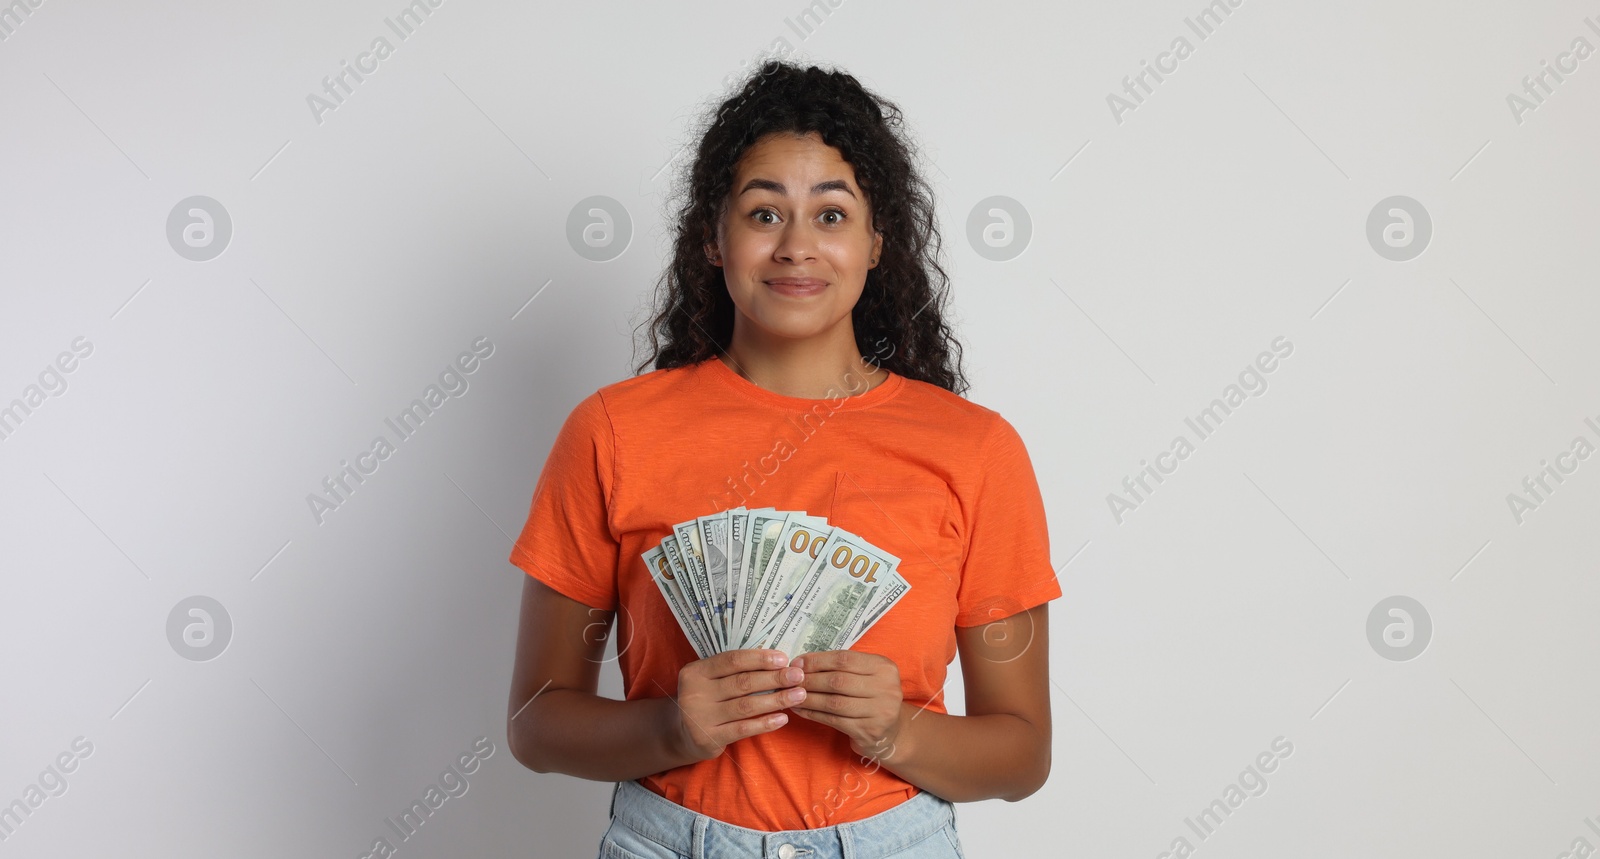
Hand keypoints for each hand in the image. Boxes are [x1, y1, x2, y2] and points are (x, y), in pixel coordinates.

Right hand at [671, 648, 805, 762]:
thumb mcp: (711, 680)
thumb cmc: (707, 700)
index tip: (784, 659)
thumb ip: (735, 671)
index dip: (760, 659)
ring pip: (745, 706)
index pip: (732, 660)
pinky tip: (783, 718)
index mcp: (696, 671)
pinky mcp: (709, 738)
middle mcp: (695, 693)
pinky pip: (743, 728)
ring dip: (776, 699)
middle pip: (742, 682)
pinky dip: (765, 723)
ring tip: (798, 695)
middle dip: (774, 678)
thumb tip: (778, 661)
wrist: (683, 734)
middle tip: (798, 677)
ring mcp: (700, 717)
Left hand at [786, 650, 904, 761]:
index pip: (845, 659)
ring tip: (790, 695)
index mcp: (884, 667)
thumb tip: (801, 663)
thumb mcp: (866, 676)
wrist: (890, 732)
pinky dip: (813, 714)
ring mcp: (880, 711)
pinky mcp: (869, 731)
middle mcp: (886, 688)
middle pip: (838, 680)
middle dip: (810, 680)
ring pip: (834, 702)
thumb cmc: (870, 697)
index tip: (797, 663)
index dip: (818, 660)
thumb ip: (842, 667)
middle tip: (790, 680)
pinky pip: (834, 720)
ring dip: (808, 698)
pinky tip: (800, 710)